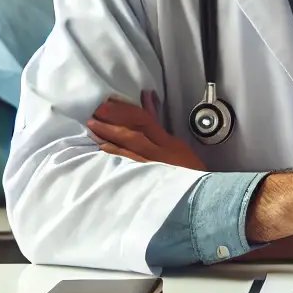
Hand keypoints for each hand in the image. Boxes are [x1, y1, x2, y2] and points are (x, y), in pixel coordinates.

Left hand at [87, 90, 206, 171]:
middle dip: (114, 120)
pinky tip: (103, 147)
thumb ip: (157, 121)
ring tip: (93, 126)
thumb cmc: (188, 169)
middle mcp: (158, 152)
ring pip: (129, 146)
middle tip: (96, 111)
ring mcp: (151, 166)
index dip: (127, 110)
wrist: (199, 194)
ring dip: (110, 135)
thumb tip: (147, 98)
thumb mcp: (176, 143)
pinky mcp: (146, 178)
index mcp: (167, 142)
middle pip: (134, 131)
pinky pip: (129, 164)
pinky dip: (116, 154)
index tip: (111, 102)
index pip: (145, 120)